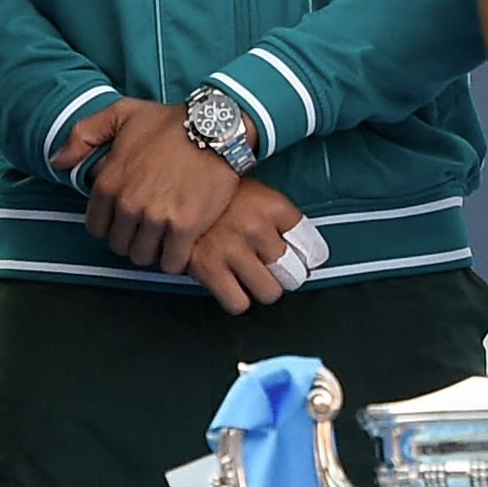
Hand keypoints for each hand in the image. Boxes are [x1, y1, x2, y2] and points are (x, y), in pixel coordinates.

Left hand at [89, 96, 245, 267]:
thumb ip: (82, 135)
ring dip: (154, 251)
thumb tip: (57, 162)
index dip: (111, 226)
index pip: (96, 227)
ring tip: (165, 237)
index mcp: (109, 182)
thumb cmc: (169, 121)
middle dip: (132, 239)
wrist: (216, 127)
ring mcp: (156, 217)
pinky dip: (176, 260)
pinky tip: (183, 246)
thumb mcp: (121, 113)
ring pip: (144, 257)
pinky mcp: (186, 226)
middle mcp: (128, 203)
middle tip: (148, 229)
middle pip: (119, 246)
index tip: (127, 219)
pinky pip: (173, 262)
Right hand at [178, 179, 307, 313]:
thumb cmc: (217, 194)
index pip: (312, 248)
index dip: (307, 260)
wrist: (175, 184)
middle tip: (269, 269)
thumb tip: (307, 258)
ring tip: (249, 277)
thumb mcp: (257, 194)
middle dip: (282, 276)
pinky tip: (229, 284)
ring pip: (267, 292)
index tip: (301, 263)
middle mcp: (256, 227)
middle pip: (292, 275)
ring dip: (260, 288)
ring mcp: (231, 248)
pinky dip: (236, 299)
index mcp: (273, 206)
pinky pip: (237, 303)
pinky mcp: (207, 267)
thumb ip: (280, 221)